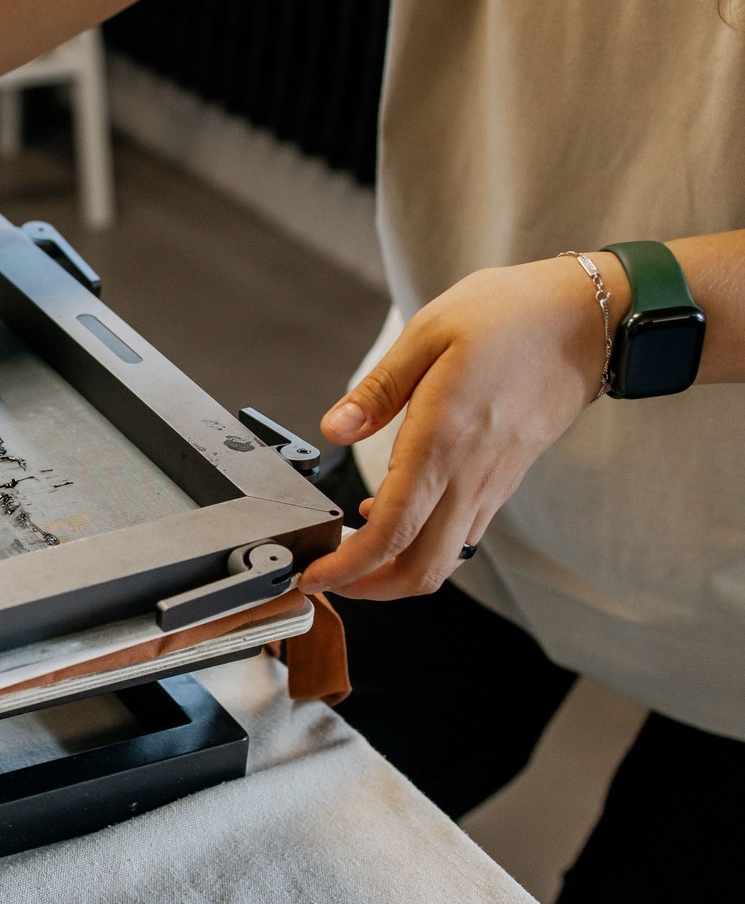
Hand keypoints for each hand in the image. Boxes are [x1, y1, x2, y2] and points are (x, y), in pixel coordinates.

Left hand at [299, 254, 626, 598]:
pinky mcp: (503, 481)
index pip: (392, 531)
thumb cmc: (512, 316)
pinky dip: (422, 545)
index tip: (313, 577)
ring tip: (351, 553)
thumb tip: (335, 428)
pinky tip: (392, 518)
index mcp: (444, 440)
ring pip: (444, 559)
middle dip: (369, 587)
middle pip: (421, 568)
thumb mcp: (429, 332)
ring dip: (394, 572)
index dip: (348, 567)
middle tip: (326, 577)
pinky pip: (461, 534)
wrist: (589, 319)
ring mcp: (492, 484)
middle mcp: (471, 474)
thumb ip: (377, 389)